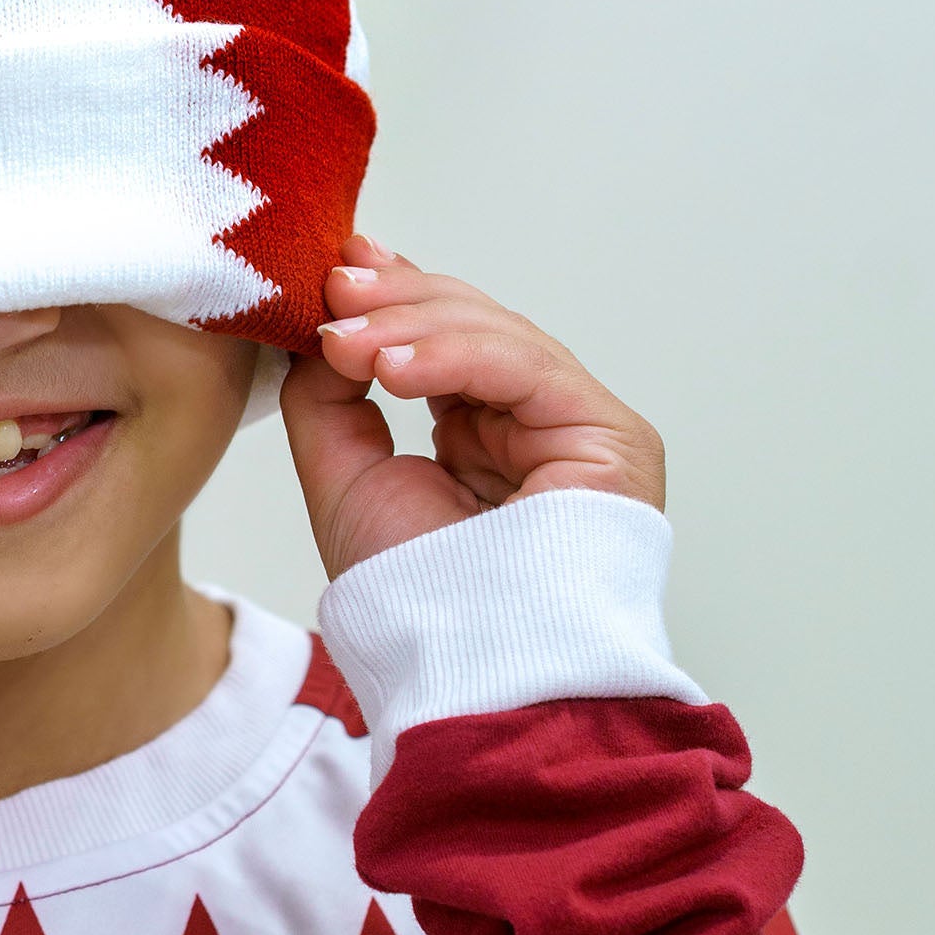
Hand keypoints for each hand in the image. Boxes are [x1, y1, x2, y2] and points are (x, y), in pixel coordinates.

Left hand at [280, 235, 664, 579]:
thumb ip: (328, 396)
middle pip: (470, 324)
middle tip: (333, 288)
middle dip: (395, 299)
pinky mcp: (611, 436)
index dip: (394, 293)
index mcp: (482, 433)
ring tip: (344, 337)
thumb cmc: (413, 595)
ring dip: (411, 324)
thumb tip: (323, 324)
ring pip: (496, 335)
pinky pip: (527, 366)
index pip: (442, 338)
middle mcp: (534, 423)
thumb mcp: (345, 475)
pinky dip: (453, 355)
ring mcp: (578, 427)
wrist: (467, 671)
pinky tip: (392, 365)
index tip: (338, 263)